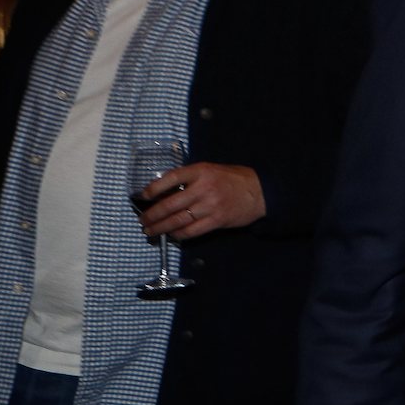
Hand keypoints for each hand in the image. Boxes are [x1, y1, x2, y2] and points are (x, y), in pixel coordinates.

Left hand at [139, 162, 265, 239]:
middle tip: (143, 220)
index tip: (145, 195)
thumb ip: (191, 179)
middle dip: (152, 215)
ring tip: (151, 230)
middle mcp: (204, 188)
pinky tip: (172, 234)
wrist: (261, 192)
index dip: (154, 188)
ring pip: (178, 220)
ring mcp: (210, 206)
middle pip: (170, 204)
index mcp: (201, 172)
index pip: (171, 179)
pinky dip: (178, 234)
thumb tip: (166, 193)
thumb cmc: (234, 179)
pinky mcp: (217, 221)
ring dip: (161, 227)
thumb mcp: (212, 170)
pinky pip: (191, 231)